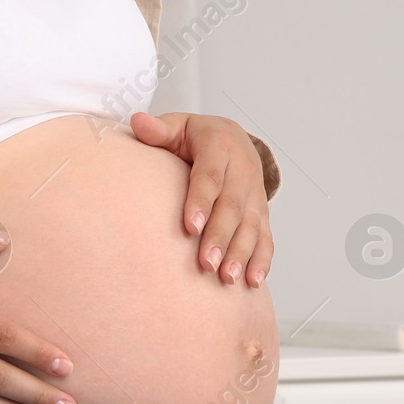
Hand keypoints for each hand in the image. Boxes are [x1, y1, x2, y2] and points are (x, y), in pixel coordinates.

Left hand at [129, 111, 273, 288]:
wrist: (233, 137)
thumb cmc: (196, 136)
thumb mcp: (177, 126)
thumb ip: (158, 129)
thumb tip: (137, 121)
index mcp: (220, 145)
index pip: (210, 176)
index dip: (201, 201)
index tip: (189, 227)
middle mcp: (243, 169)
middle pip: (233, 206)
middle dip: (220, 236)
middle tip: (205, 264)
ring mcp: (255, 192)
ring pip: (252, 225)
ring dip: (241, 253)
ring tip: (227, 278)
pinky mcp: (262, 211)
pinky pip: (266, 236)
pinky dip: (261, 260)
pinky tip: (252, 282)